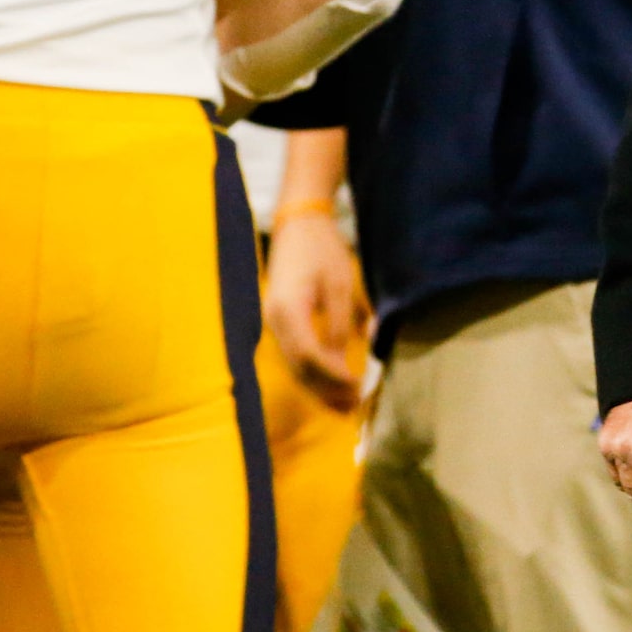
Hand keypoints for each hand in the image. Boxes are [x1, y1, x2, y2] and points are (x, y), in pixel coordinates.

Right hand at [263, 211, 367, 411]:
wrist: (299, 224)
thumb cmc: (322, 250)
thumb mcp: (339, 285)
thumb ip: (339, 325)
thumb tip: (342, 362)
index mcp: (288, 310)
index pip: (310, 356)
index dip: (334, 376)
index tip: (358, 386)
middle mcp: (274, 321)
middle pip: (299, 367)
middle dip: (326, 390)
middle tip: (354, 407)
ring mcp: (273, 322)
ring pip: (294, 365)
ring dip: (319, 386)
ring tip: (344, 404)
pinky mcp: (279, 321)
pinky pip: (294, 354)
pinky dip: (312, 371)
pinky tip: (330, 381)